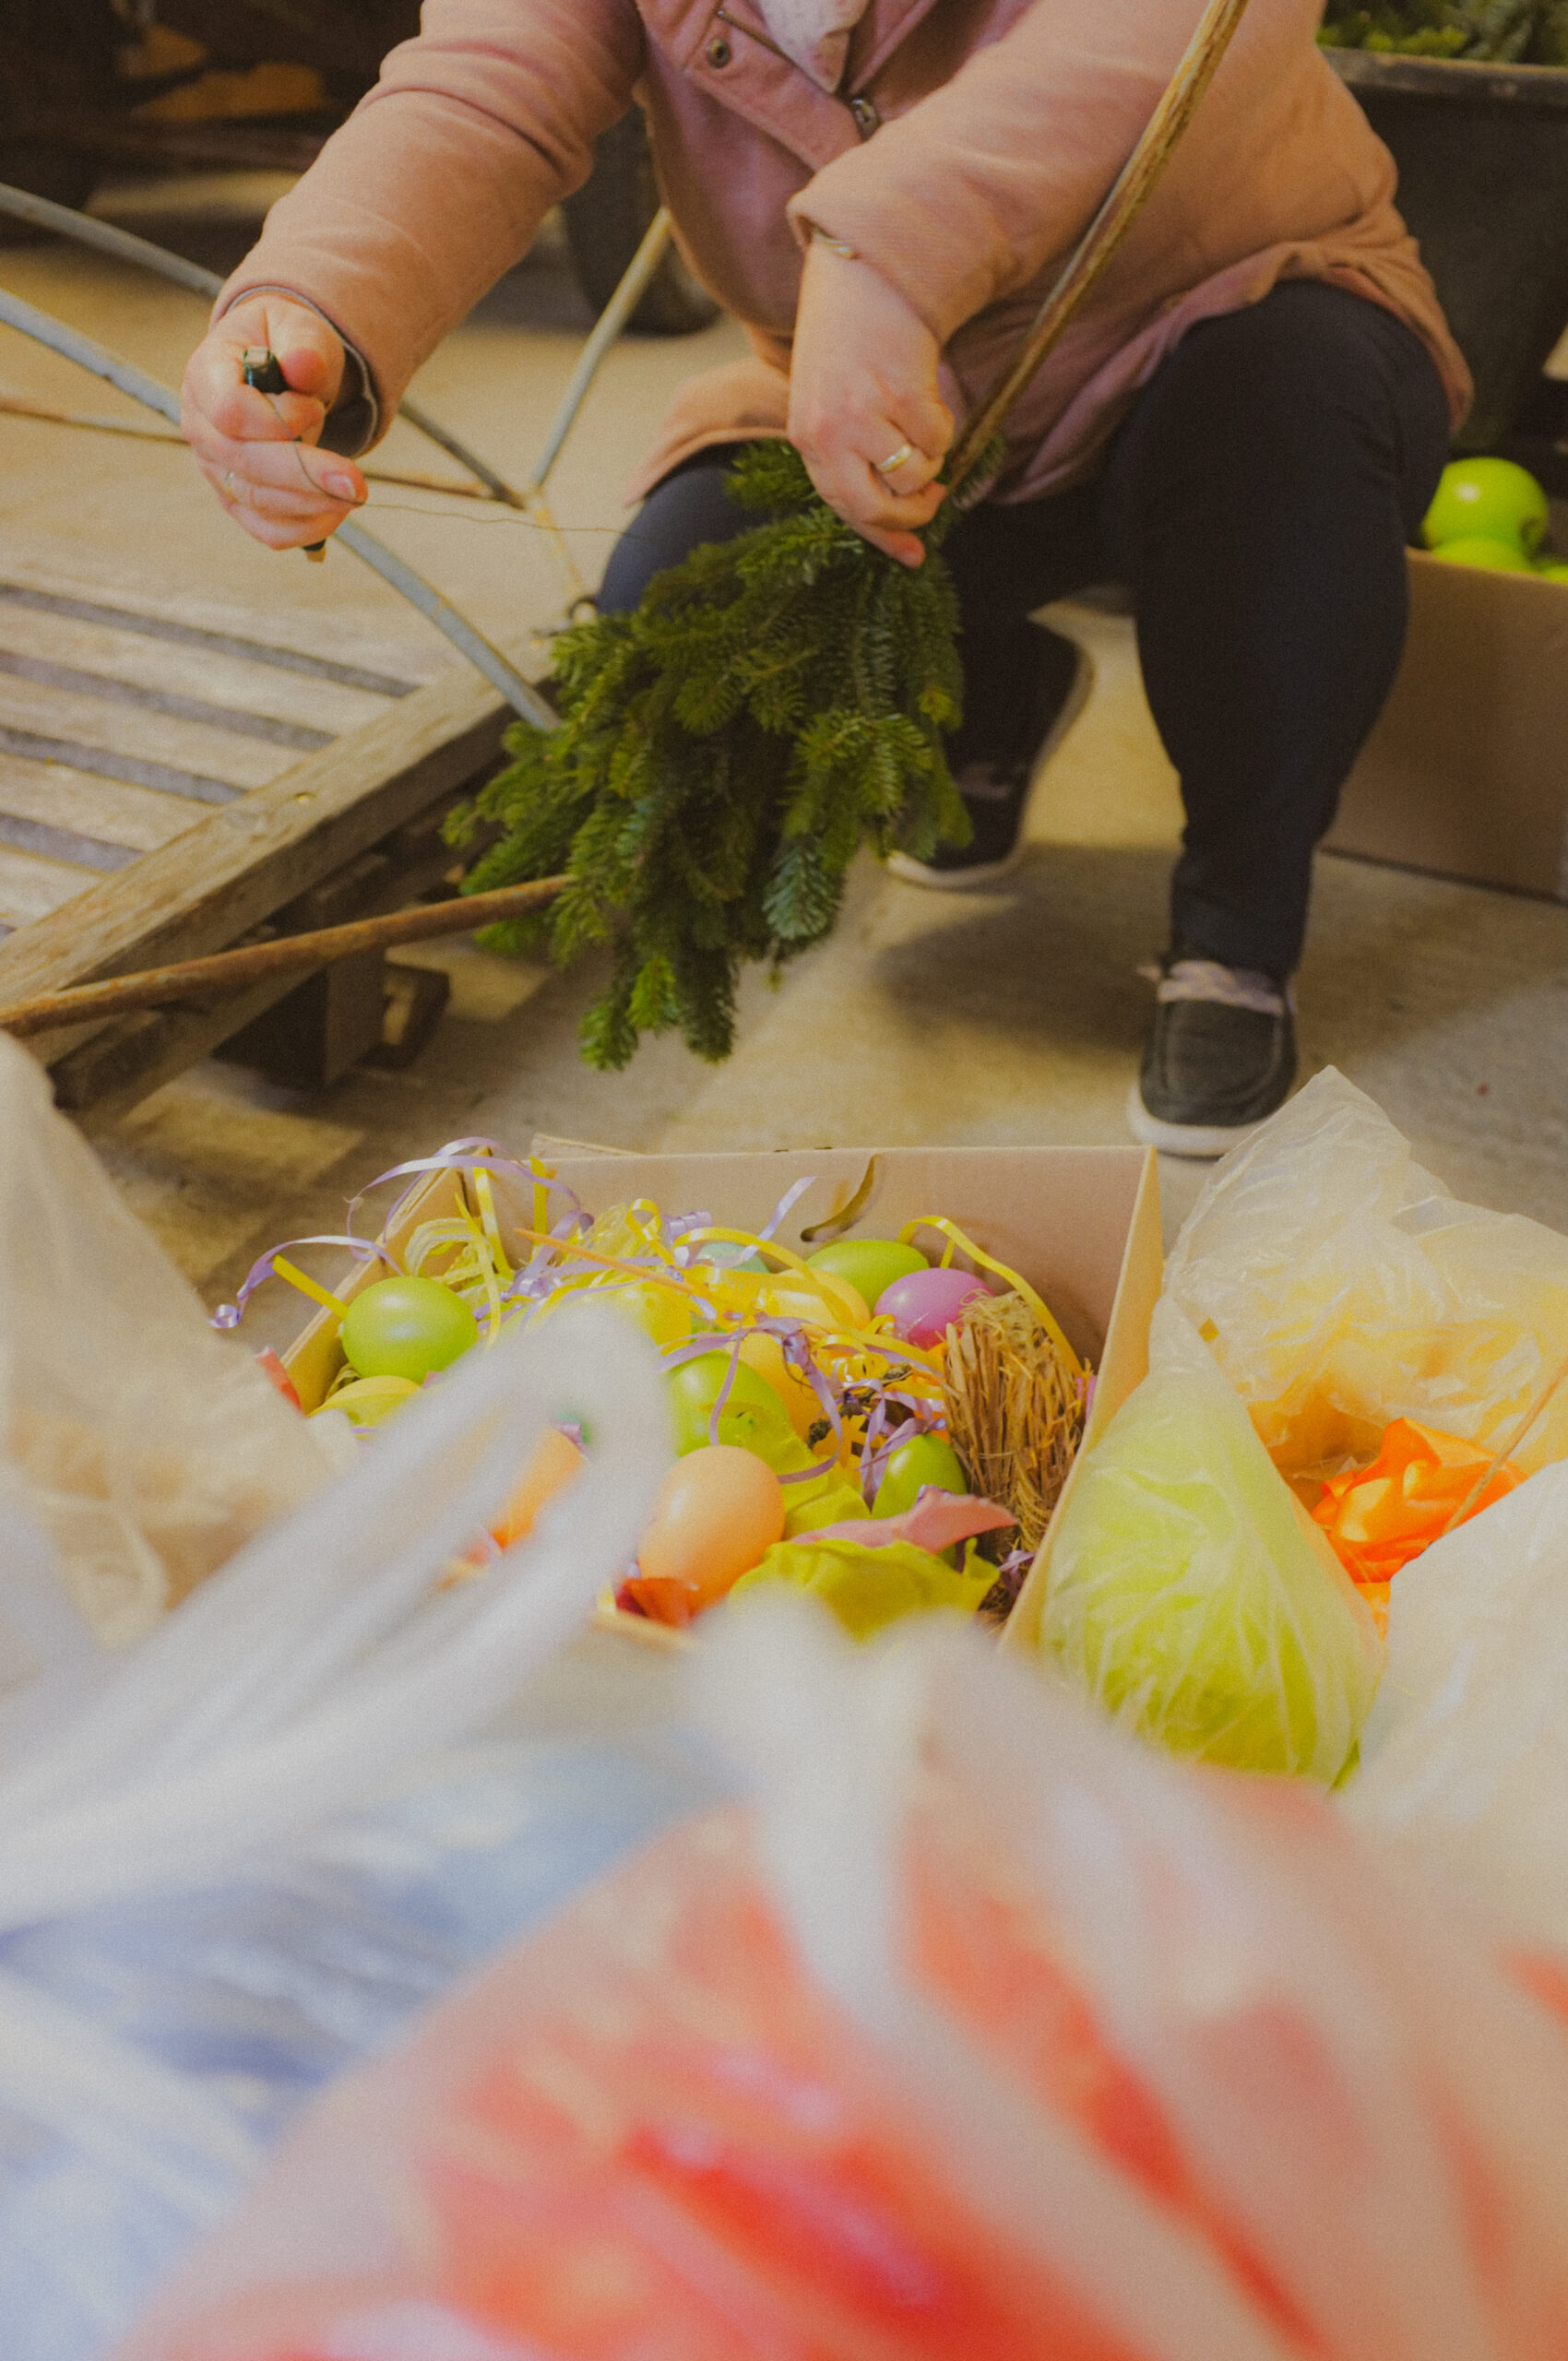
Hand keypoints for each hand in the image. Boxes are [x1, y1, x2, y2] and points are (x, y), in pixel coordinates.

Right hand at [181, 294, 367, 550]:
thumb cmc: (284, 346)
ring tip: (355, 492)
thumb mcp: (297, 328)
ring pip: (258, 501)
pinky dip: (306, 529)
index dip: (276, 418)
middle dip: (305, 475)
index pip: (229, 412)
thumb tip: (303, 365)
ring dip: (312, 503)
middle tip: (356, 483)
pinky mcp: (239, 501)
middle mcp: (201, 427)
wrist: (278, 369)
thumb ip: (302, 344)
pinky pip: (268, 530)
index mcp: (205, 376)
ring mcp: (216, 470)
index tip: (314, 407)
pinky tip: (338, 510)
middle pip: (244, 464)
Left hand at [787, 239, 953, 567]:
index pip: (845, 509)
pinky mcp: (903, 392)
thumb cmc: (849, 341)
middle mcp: (829, 432)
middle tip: (932, 496)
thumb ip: (852, 455)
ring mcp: (865, 413)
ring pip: (914, 475)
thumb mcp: (831, 403)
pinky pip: (939, 438)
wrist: (862, 273)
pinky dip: (944, 424)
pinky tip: (927, 394)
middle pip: (876, 508)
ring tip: (920, 422)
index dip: (884, 538)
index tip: (914, 556)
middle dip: (912, 512)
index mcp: (808, 439)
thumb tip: (902, 517)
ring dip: (930, 459)